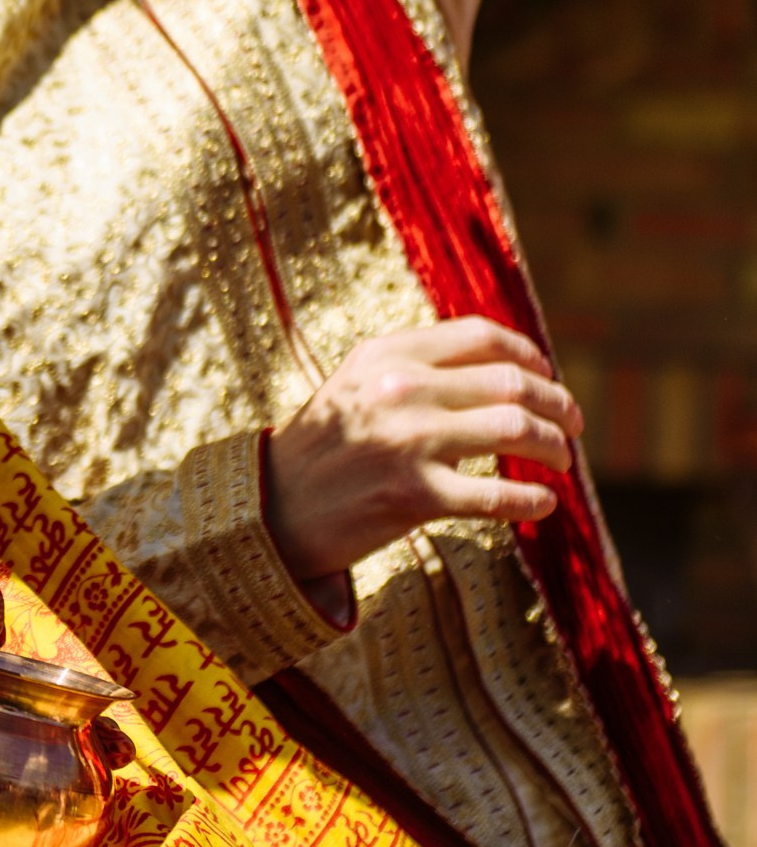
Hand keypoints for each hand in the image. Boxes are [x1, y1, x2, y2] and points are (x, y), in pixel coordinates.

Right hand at [266, 320, 581, 584]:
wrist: (273, 509)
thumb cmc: (325, 447)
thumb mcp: (357, 383)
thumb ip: (416, 365)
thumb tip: (502, 366)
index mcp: (387, 354)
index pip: (482, 337)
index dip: (528, 355)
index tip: (547, 374)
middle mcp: (400, 390)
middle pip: (512, 383)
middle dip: (558, 403)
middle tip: (572, 425)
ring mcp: (409, 443)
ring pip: (517, 429)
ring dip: (555, 448)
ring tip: (562, 462)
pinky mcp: (415, 496)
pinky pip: (499, 495)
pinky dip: (533, 499)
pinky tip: (542, 503)